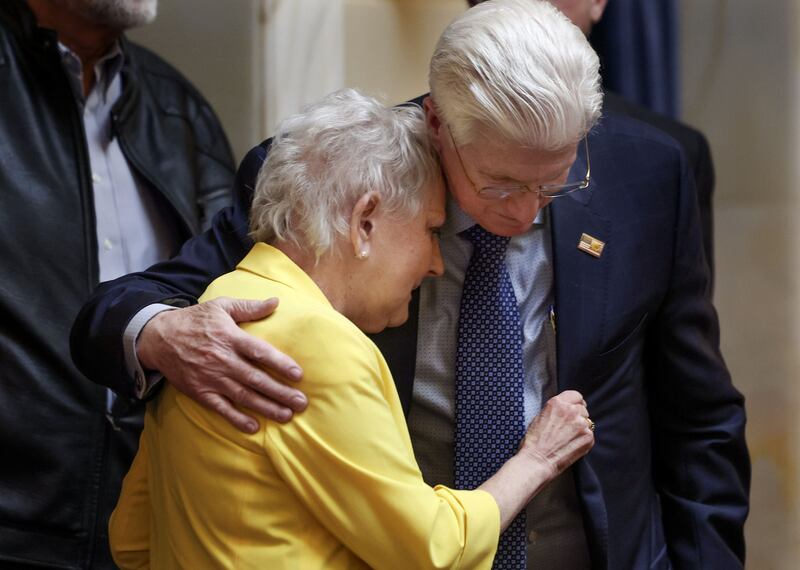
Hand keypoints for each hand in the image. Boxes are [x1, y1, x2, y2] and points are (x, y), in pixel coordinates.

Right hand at [137, 297, 305, 433]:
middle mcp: (223, 360)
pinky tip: (254, 427)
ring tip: (286, 415)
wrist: (158, 338)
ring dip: (266, 407)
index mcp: (230, 338)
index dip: (280, 363)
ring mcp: (211, 378)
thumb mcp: (221, 306)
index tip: (298, 374)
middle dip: (280, 392)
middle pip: (256, 379)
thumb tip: (276, 301)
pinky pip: (221, 408)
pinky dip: (237, 419)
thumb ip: (250, 307)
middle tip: (301, 403)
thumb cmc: (194, 320)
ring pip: (243, 396)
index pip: (260, 352)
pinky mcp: (200, 392)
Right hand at [519, 390, 593, 480]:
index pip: (576, 396)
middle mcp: (571, 411)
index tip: (574, 408)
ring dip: (580, 428)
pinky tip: (571, 446)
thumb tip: (565, 410)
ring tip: (568, 439)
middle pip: (582, 409)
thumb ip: (555, 410)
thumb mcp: (540, 416)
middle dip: (577, 416)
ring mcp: (581, 424)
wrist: (537, 460)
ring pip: (587, 422)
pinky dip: (583, 440)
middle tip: (568, 428)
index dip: (575, 403)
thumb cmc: (534, 441)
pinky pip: (589, 435)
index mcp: (557, 403)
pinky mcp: (588, 437)